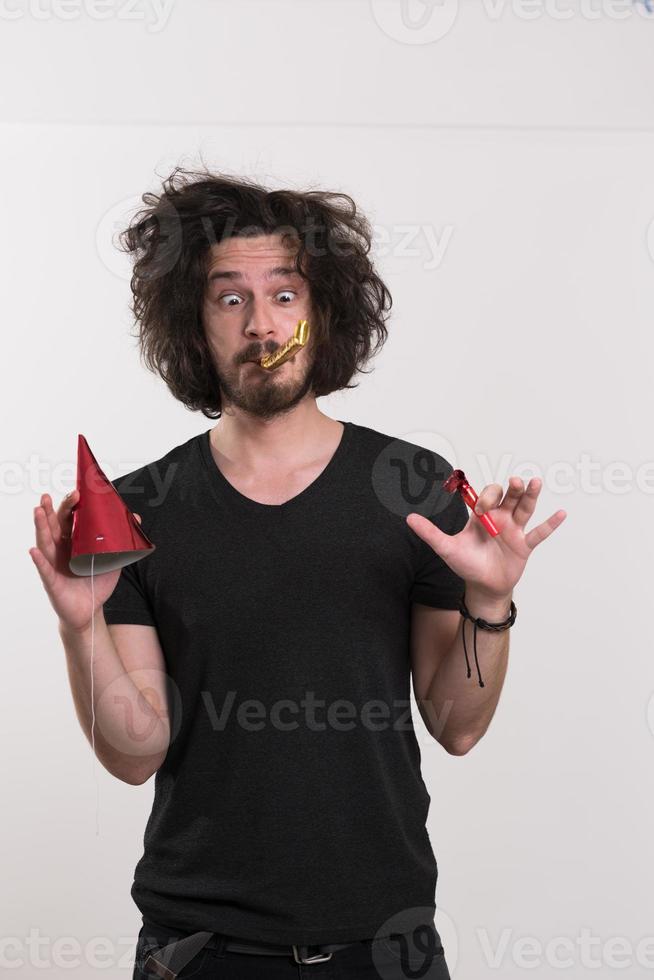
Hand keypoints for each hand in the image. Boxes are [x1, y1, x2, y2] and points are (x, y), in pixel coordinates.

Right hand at [29, 489, 141, 632]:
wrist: (90, 609)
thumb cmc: (96, 581)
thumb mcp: (113, 558)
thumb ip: (122, 539)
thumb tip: (136, 518)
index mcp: (73, 541)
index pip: (69, 519)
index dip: (70, 506)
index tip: (76, 492)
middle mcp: (61, 549)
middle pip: (53, 525)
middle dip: (51, 510)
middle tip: (50, 495)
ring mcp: (54, 563)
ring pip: (45, 542)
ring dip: (41, 526)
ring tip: (38, 511)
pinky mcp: (52, 581)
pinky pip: (44, 569)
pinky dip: (38, 560)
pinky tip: (34, 550)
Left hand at [406, 477, 566, 601]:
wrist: (482, 587)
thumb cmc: (466, 565)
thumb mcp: (446, 548)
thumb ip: (430, 533)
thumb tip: (409, 519)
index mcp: (482, 516)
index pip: (487, 496)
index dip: (486, 498)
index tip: (480, 510)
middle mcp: (500, 518)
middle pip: (509, 496)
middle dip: (511, 489)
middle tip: (513, 483)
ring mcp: (514, 531)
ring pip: (525, 508)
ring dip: (530, 495)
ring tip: (535, 481)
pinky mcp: (524, 545)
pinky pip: (539, 533)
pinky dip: (550, 524)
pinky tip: (561, 513)